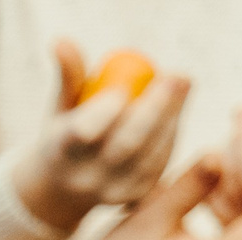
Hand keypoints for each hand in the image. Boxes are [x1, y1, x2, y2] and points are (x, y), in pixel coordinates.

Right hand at [11, 40, 190, 232]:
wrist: (62, 190)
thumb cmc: (65, 135)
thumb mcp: (60, 108)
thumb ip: (68, 76)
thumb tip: (61, 41)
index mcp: (61, 153)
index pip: (83, 134)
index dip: (106, 112)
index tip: (123, 88)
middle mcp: (85, 178)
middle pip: (126, 144)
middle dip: (156, 108)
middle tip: (176, 76)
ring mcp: (112, 191)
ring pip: (150, 153)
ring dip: (171, 116)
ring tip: (180, 84)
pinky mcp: (135, 195)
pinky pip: (160, 160)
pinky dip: (171, 132)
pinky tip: (176, 109)